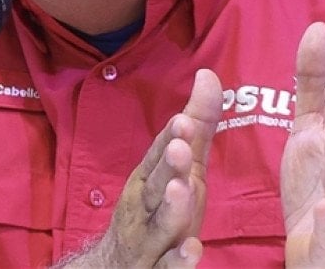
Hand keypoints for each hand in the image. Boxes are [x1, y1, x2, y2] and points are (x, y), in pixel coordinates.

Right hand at [59, 68, 222, 267]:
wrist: (116, 266)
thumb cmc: (156, 209)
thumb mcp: (181, 167)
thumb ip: (197, 126)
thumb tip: (208, 74)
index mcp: (149, 180)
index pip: (157, 156)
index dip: (169, 139)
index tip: (183, 120)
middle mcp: (144, 208)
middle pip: (154, 187)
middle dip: (165, 167)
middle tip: (178, 147)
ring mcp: (149, 241)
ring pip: (158, 225)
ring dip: (169, 208)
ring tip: (181, 190)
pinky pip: (166, 268)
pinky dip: (178, 261)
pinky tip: (193, 250)